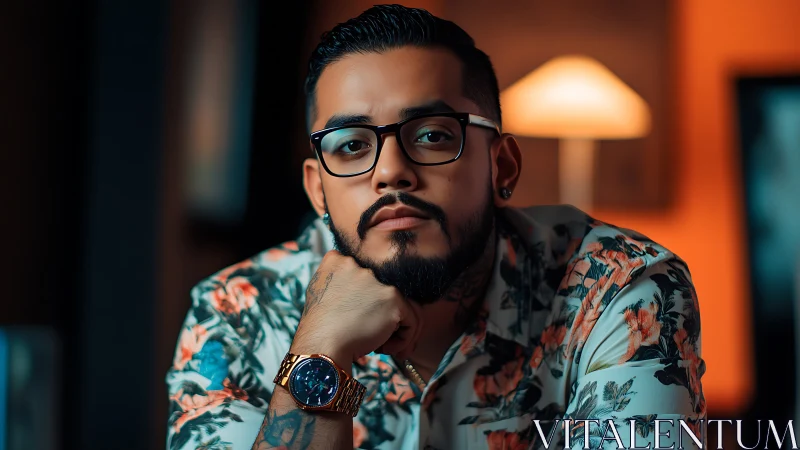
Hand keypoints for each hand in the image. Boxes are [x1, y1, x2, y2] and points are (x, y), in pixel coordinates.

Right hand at [291, 250, 422, 367]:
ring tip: (385, 346)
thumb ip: (338, 282)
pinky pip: (412, 320)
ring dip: (396, 328)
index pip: (368, 277)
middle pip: (386, 290)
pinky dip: (403, 339)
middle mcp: (360, 265)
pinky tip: (385, 349)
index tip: (362, 319)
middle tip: (375, 336)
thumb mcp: (320, 292)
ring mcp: (377, 281)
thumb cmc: (319, 329)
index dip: (369, 300)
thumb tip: (359, 291)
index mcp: (338, 260)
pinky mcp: (393, 299)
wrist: (322, 344)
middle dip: (383, 316)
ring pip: (402, 305)